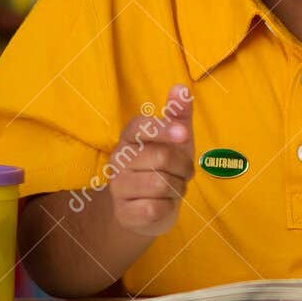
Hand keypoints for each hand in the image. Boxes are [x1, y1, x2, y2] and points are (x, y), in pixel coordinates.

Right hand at [106, 85, 193, 237]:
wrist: (152, 209)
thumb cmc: (166, 167)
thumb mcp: (177, 139)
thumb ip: (178, 114)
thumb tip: (180, 87)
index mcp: (130, 138)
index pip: (139, 126)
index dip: (162, 128)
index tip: (183, 134)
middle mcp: (118, 160)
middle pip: (161, 157)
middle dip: (183, 166)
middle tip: (183, 172)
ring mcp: (117, 187)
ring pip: (161, 184)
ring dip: (177, 188)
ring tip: (172, 188)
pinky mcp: (123, 213)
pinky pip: (155, 208)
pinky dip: (168, 207)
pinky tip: (162, 205)